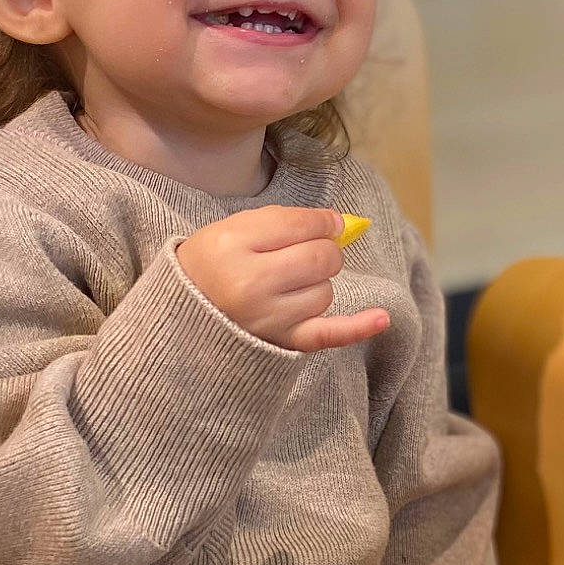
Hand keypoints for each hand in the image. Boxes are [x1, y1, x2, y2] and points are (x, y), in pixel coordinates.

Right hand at [177, 207, 389, 352]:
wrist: (181, 319)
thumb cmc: (210, 267)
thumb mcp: (231, 229)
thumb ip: (283, 221)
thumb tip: (339, 224)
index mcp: (233, 246)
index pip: (302, 225)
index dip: (322, 222)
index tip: (324, 224)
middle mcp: (251, 285)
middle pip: (321, 258)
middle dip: (324, 250)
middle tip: (307, 253)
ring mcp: (268, 319)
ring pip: (325, 292)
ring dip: (316, 285)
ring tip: (286, 287)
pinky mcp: (281, 343)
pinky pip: (329, 335)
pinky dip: (358, 328)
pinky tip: (382, 318)